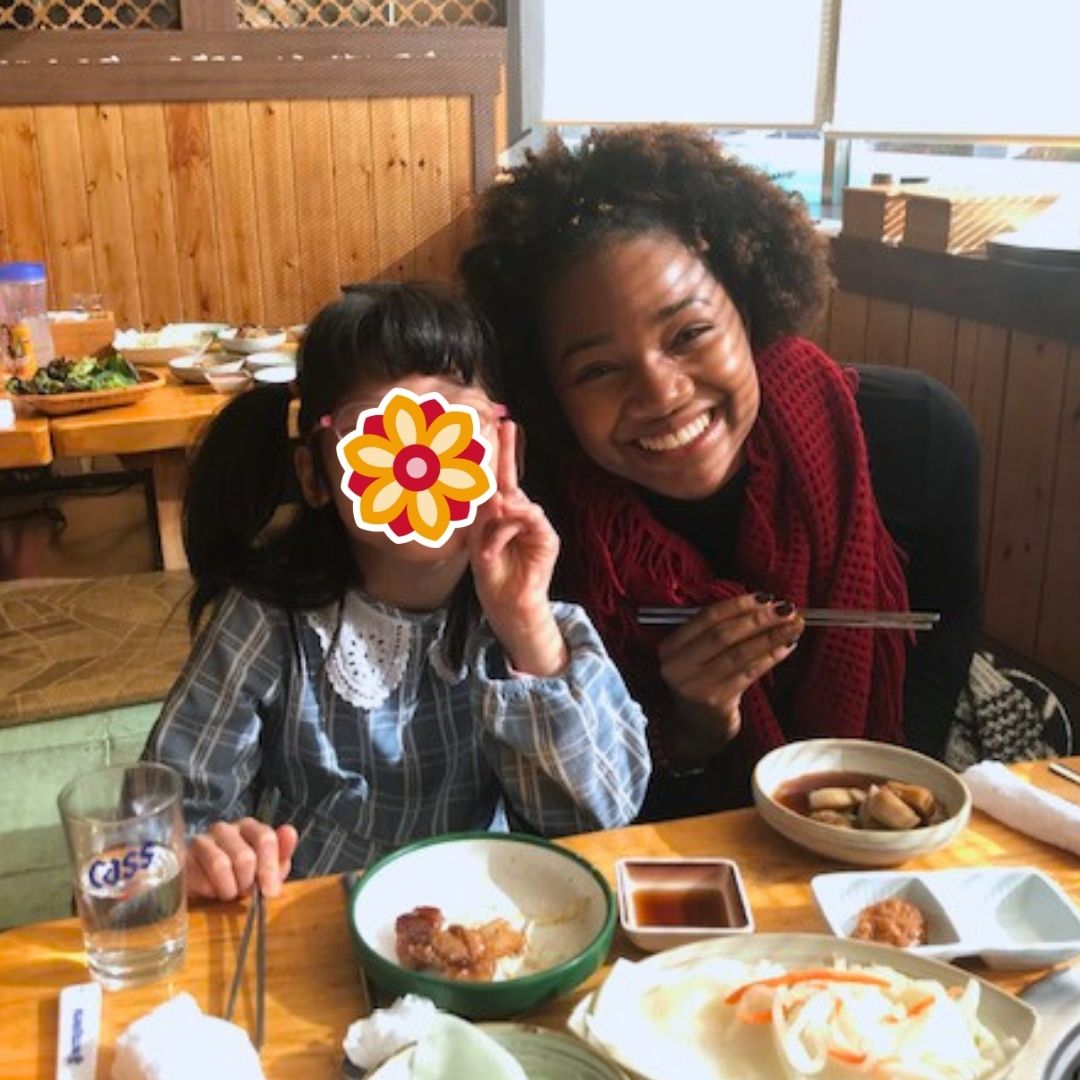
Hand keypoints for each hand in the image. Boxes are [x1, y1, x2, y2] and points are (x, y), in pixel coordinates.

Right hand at [185, 818, 298, 900]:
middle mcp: (225, 829)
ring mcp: (201, 841)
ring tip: (229, 893)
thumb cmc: (240, 874)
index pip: (265, 837)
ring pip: (221, 865)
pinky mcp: (183, 859)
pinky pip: (199, 878)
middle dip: (248, 882)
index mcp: (249, 827)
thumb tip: (290, 832)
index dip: (270, 867)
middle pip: (245, 856)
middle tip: (246, 893)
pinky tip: (212, 892)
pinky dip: (210, 891)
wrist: (202, 883)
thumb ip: (282, 852)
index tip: (271, 891)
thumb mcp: (266, 868)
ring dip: (229, 888)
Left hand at [469, 419, 567, 675]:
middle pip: (512, 479)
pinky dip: (511, 526)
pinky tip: (497, 535)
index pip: (497, 478)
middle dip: (508, 452)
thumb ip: (480, 515)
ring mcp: (535, 525)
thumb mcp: (477, 540)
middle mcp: (519, 514)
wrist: (507, 605)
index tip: (491, 426)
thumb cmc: (491, 574)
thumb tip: (484, 493)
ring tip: (492, 513)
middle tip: (506, 426)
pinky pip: (531, 519)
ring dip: (500, 510)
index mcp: (501, 513)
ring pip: (517, 502)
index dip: (495, 453)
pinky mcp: (547, 539)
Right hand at [658, 593, 803, 757]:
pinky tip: (786, 648)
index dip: (738, 605)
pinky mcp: (715, 702)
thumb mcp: (698, 655)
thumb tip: (763, 605)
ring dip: (771, 637)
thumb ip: (717, 631)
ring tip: (794, 626)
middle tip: (786, 609)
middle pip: (723, 634)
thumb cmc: (703, 682)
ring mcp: (695, 686)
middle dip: (759, 619)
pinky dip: (770, 658)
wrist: (697, 727)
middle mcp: (677, 666)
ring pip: (739, 653)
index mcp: (670, 647)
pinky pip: (748, 673)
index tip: (766, 597)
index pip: (707, 618)